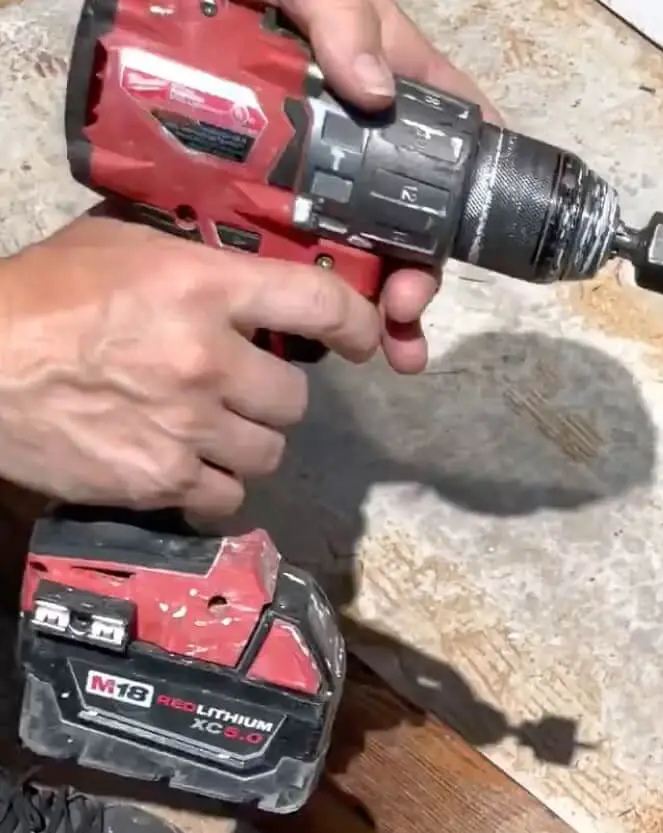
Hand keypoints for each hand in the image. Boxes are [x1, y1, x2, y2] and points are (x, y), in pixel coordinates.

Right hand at [0, 215, 379, 518]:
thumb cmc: (39, 299)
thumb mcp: (117, 248)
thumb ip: (190, 260)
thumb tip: (247, 271)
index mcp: (200, 287)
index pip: (317, 302)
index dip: (356, 322)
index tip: (365, 337)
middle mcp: (206, 360)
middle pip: (294, 397)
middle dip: (272, 394)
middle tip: (239, 386)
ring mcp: (188, 428)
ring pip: (268, 452)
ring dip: (248, 443)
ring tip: (210, 428)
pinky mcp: (163, 480)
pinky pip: (226, 496)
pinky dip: (213, 486)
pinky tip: (184, 464)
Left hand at [280, 0, 497, 372]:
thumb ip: (341, 16)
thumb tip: (376, 91)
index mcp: (380, 70)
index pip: (453, 122)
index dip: (482, 177)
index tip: (492, 234)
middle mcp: (353, 128)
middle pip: (410, 211)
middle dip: (420, 270)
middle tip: (405, 308)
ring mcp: (304, 165)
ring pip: (358, 244)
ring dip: (379, 305)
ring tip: (385, 350)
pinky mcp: (253, 190)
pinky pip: (288, 248)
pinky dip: (307, 298)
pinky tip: (317, 338)